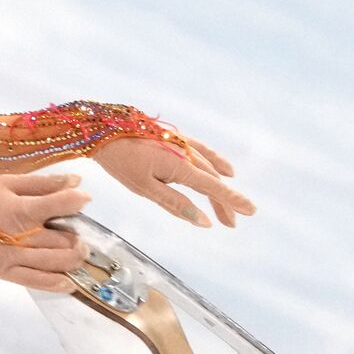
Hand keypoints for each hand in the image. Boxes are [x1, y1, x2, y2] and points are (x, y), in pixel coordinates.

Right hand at [0, 173, 91, 292]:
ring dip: (75, 258)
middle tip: (76, 231)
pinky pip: (37, 282)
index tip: (83, 199)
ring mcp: (15, 258)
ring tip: (78, 251)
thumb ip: (42, 183)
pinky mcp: (7, 273)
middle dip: (78, 235)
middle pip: (66, 239)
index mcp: (22, 209)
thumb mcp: (6, 183)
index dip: (79, 201)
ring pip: (57, 262)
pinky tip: (69, 282)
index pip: (62, 204)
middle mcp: (22, 236)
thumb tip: (76, 181)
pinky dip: (57, 283)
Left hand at [91, 133, 255, 227]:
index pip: (213, 188)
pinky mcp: (175, 137)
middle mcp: (187, 153)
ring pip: (208, 167)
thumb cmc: (121, 162)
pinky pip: (202, 151)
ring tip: (229, 204)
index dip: (232, 201)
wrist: (102, 130)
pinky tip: (226, 169)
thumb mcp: (145, 189)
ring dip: (220, 186)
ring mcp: (182, 143)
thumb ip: (176, 204)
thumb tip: (204, 222)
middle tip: (233, 222)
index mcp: (181, 167)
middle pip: (212, 181)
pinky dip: (216, 161)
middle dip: (224, 202)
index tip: (250, 212)